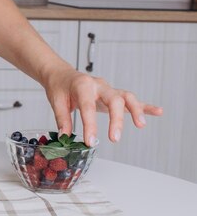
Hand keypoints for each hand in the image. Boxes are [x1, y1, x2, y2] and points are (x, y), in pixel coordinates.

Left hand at [43, 66, 162, 146]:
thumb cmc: (59, 87)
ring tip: (141, 125)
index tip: (90, 141)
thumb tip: (65, 137)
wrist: (62, 74)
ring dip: (135, 110)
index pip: (88, 106)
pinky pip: (132, 100)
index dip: (90, 125)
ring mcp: (108, 89)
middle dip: (116, 119)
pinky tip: (158, 112)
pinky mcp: (114, 95)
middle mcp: (99, 85)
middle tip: (114, 138)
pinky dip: (144, 106)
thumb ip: (62, 119)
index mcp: (82, 85)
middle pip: (114, 100)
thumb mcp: (56, 101)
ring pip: (126, 97)